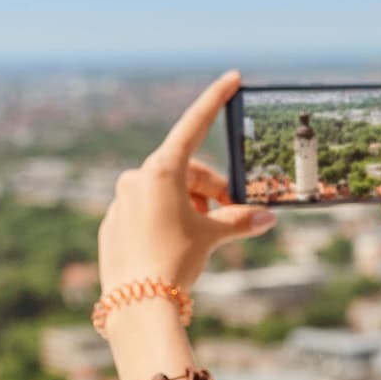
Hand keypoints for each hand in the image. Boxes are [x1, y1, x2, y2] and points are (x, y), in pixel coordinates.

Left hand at [98, 70, 278, 295]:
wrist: (136, 303)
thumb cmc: (174, 261)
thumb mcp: (211, 237)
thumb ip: (239, 221)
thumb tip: (268, 218)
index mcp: (161, 170)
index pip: (195, 125)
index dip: (215, 100)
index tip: (232, 76)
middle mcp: (136, 178)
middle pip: (185, 171)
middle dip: (210, 190)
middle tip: (228, 214)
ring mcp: (121, 200)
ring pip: (165, 193)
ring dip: (189, 207)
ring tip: (202, 236)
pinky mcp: (112, 223)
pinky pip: (146, 212)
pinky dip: (166, 221)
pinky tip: (173, 248)